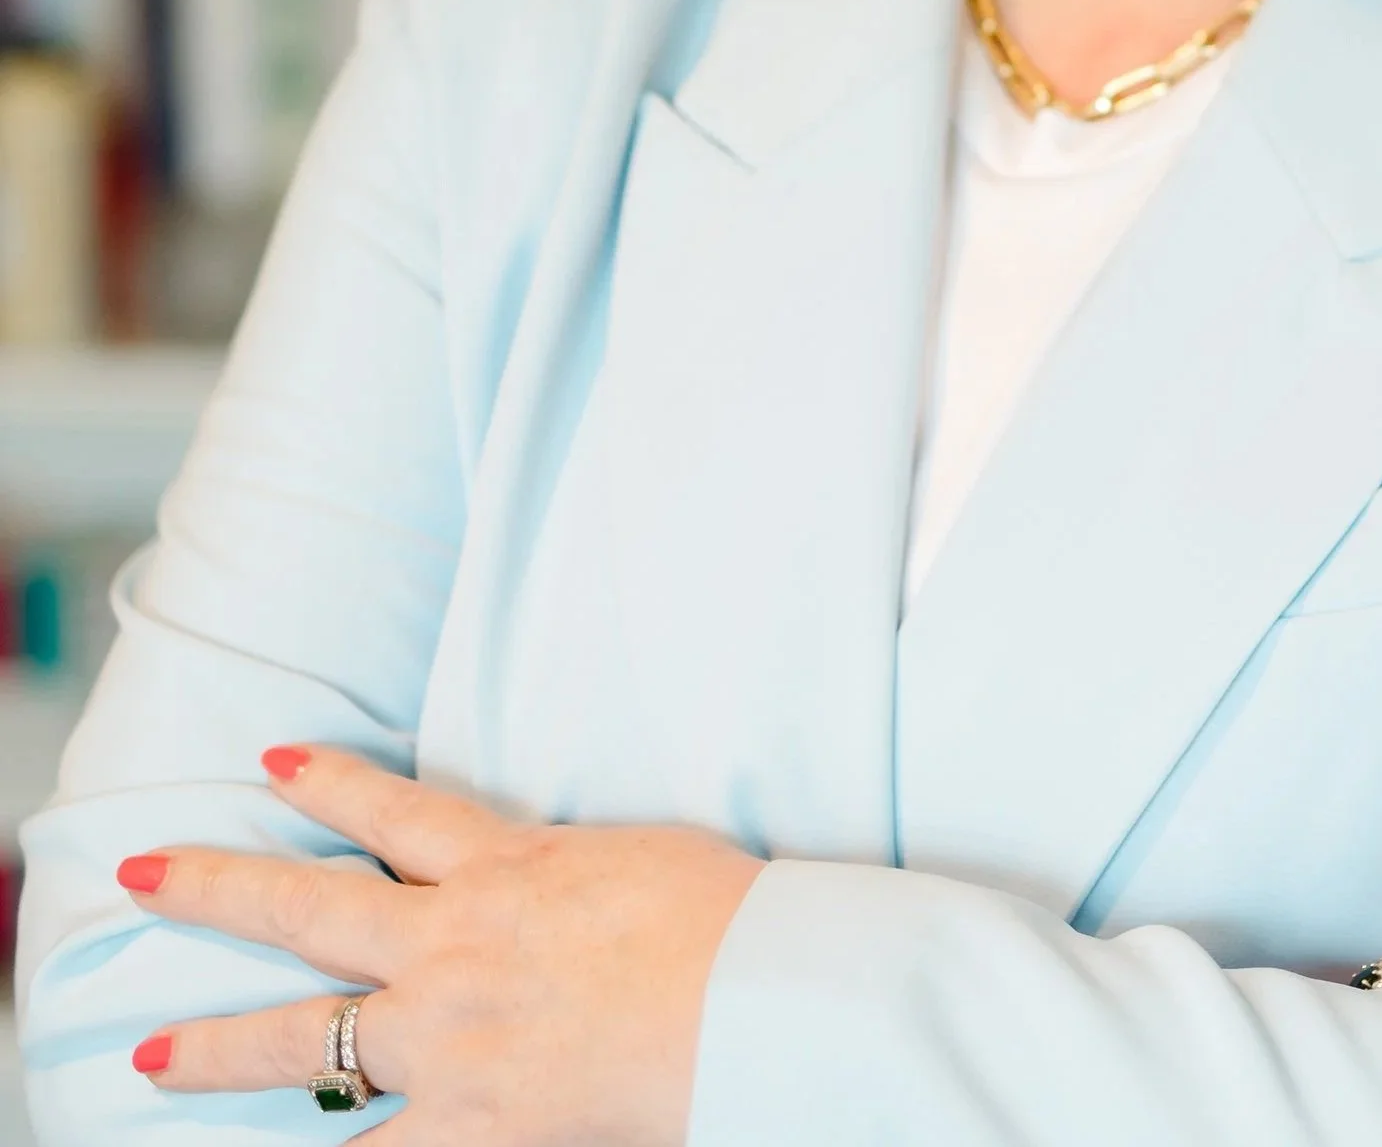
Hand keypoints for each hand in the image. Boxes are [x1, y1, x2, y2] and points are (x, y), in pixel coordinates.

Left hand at [118, 744, 762, 1144]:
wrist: (747, 996)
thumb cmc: (722, 916)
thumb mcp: (634, 855)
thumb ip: (569, 868)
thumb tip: (554, 876)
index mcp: (506, 866)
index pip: (394, 810)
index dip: (330, 781)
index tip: (274, 759)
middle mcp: (455, 944)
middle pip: (311, 910)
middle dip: (219, 889)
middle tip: (146, 874)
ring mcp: (450, 1039)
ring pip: (308, 1038)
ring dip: (220, 1049)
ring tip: (150, 1058)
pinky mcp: (471, 1124)